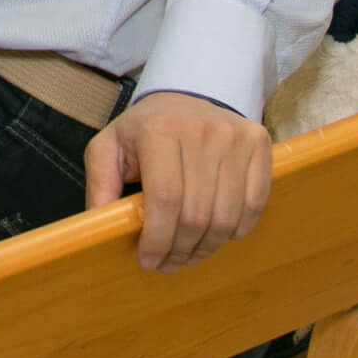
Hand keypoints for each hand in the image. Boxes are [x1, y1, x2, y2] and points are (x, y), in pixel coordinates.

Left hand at [84, 92, 272, 271]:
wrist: (186, 94)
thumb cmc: (145, 130)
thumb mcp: (109, 147)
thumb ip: (99, 186)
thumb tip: (99, 228)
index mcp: (158, 129)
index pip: (164, 199)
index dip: (157, 239)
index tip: (148, 260)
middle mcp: (201, 130)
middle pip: (196, 214)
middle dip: (179, 250)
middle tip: (168, 263)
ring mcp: (234, 136)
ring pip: (226, 217)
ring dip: (206, 247)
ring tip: (189, 253)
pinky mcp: (258, 143)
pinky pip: (254, 205)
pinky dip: (236, 230)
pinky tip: (216, 233)